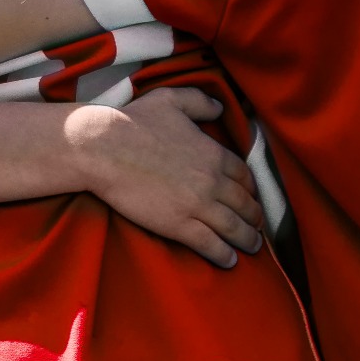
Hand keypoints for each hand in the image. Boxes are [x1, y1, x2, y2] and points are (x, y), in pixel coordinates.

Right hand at [75, 88, 262, 267]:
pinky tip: (229, 260)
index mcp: (214, 154)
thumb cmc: (133, 122)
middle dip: (254, 218)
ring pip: (234, 228)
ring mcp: (198, 205)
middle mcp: (213, 181)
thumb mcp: (170, 100)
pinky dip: (224, 255)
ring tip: (251, 247)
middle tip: (256, 227)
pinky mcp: (179, 225)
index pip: (244, 177)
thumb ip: (199, 102)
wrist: (103, 148)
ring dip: (247, 240)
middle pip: (245, 205)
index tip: (250, 197)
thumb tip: (220, 106)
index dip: (251, 190)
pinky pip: (211, 245)